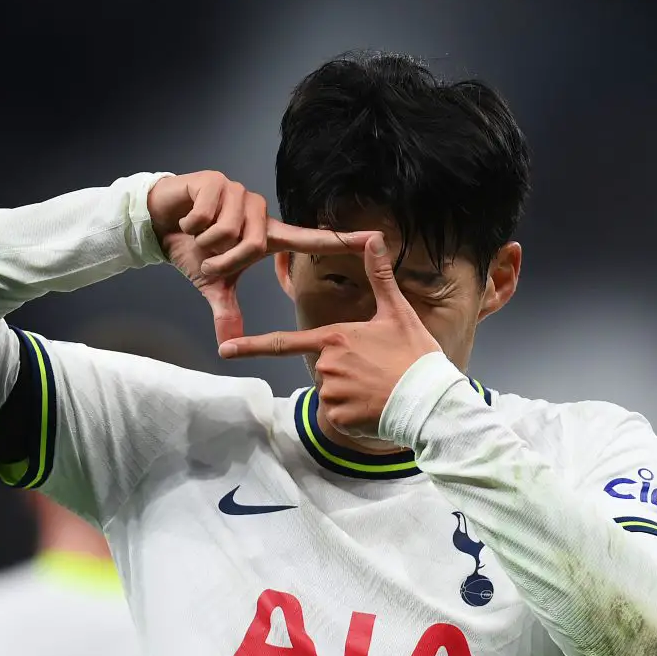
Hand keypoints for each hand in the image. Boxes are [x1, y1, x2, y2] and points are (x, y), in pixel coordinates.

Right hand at [148, 171, 374, 343]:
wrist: (160, 222)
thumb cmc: (193, 250)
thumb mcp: (212, 284)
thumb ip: (226, 310)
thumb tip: (227, 345)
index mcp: (267, 235)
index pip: (311, 239)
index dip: (342, 240)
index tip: (375, 238)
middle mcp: (260, 212)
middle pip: (252, 246)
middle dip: (224, 260)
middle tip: (209, 258)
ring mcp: (240, 194)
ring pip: (228, 231)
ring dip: (206, 242)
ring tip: (199, 235)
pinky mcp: (217, 182)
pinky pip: (207, 215)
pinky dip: (192, 224)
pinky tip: (188, 219)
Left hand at [217, 233, 442, 437]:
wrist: (430, 400)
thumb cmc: (414, 355)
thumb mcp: (398, 312)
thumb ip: (380, 276)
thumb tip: (373, 237)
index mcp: (334, 338)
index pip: (283, 343)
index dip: (251, 346)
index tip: (225, 350)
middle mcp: (326, 365)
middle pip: (322, 368)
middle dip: (344, 371)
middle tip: (376, 371)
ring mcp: (331, 393)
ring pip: (331, 392)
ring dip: (350, 393)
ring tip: (379, 389)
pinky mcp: (340, 418)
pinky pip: (338, 415)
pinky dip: (354, 414)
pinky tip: (375, 407)